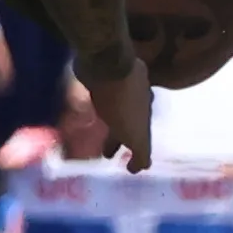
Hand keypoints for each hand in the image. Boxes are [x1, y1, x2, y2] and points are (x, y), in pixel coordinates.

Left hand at [78, 51, 152, 171]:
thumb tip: (145, 167)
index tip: (131, 168)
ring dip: (109, 127)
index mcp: (144, 115)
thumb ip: (141, 150)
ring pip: (115, 112)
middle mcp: (136, 100)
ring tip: (95, 137)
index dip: (137, 155)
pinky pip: (102, 98)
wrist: (106, 63)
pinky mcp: (100, 78)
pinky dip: (99, 109)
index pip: (143, 140)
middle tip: (106, 156)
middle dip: (120, 141)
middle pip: (128, 125)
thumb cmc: (121, 101)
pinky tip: (88, 111)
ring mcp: (118, 88)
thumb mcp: (135, 132)